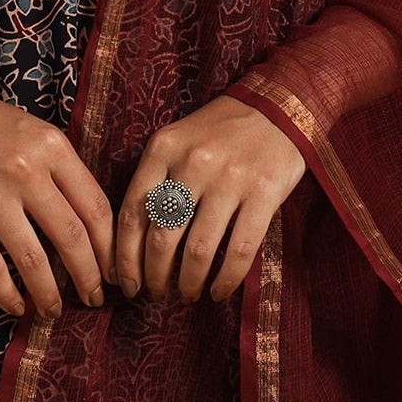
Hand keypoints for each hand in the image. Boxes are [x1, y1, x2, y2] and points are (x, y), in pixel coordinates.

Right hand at [0, 52, 115, 319]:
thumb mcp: (35, 134)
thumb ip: (62, 171)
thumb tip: (91, 225)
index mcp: (52, 147)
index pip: (95, 207)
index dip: (110, 248)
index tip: (114, 271)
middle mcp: (26, 170)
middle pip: (71, 237)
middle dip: (88, 278)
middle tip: (94, 299)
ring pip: (33, 260)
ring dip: (48, 294)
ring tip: (54, 310)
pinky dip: (6, 294)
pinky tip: (15, 306)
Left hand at [114, 95, 307, 303]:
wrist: (276, 107)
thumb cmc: (219, 131)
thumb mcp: (178, 140)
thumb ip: (156, 180)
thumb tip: (136, 244)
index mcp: (163, 148)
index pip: (132, 213)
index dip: (124, 258)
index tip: (125, 283)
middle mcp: (192, 163)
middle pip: (161, 238)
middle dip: (154, 277)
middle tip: (157, 294)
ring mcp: (229, 179)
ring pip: (197, 251)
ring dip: (188, 283)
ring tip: (187, 294)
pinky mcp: (263, 193)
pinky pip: (239, 250)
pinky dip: (225, 280)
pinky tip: (218, 291)